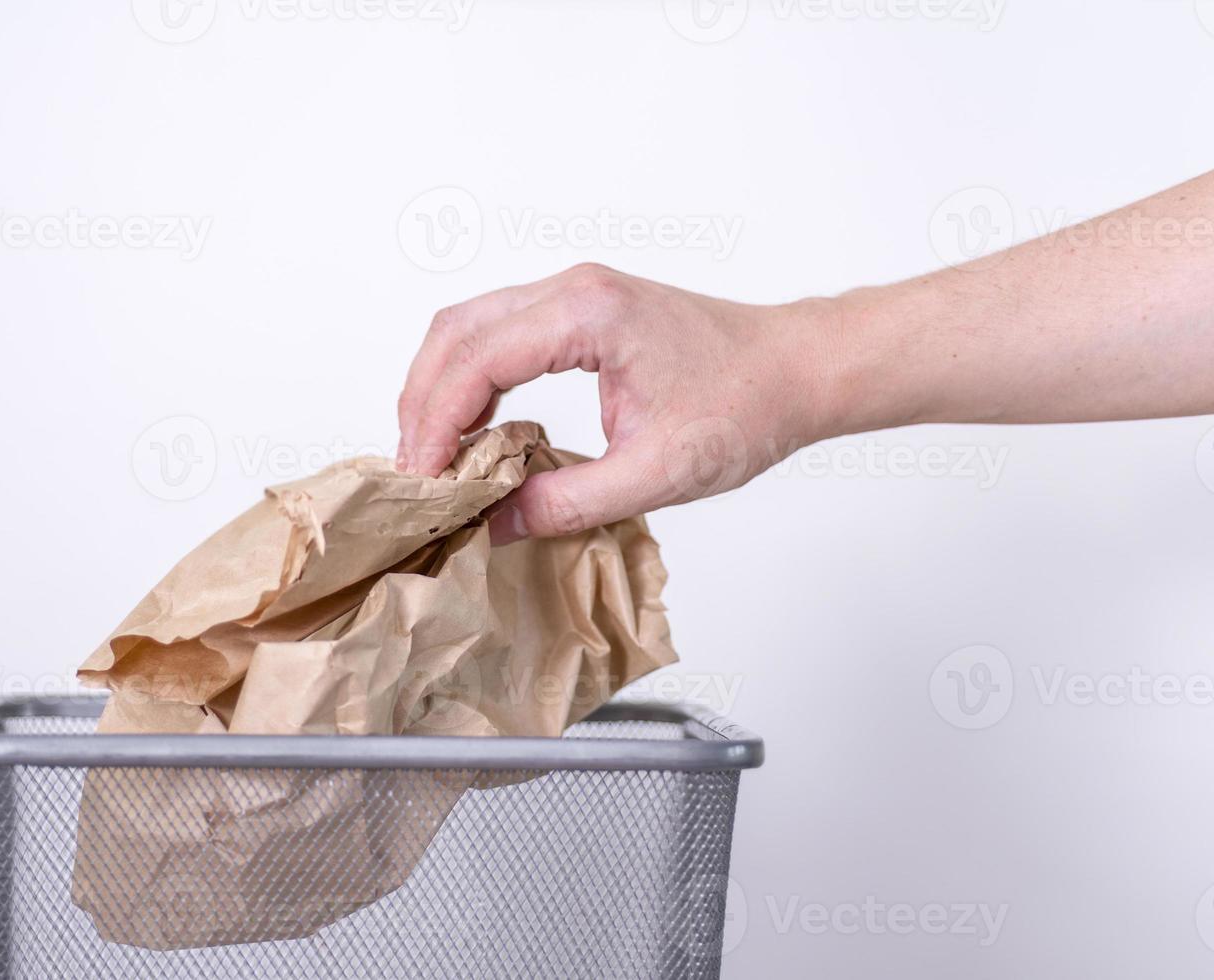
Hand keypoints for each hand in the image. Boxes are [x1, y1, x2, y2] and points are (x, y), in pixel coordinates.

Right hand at [395, 264, 846, 543]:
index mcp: (588, 314)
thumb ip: (568, 502)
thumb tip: (495, 526)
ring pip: (471, 327)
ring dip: (441, 387)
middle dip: (423, 402)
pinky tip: (473, 429)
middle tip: (416, 472)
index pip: (478, 361)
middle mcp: (573, 289)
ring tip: (433, 455)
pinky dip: (473, 378)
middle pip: (457, 332)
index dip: (438, 423)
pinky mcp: (582, 312)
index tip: (423, 480)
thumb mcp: (656, 473)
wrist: (797, 370)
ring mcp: (576, 294)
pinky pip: (501, 334)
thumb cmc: (746, 409)